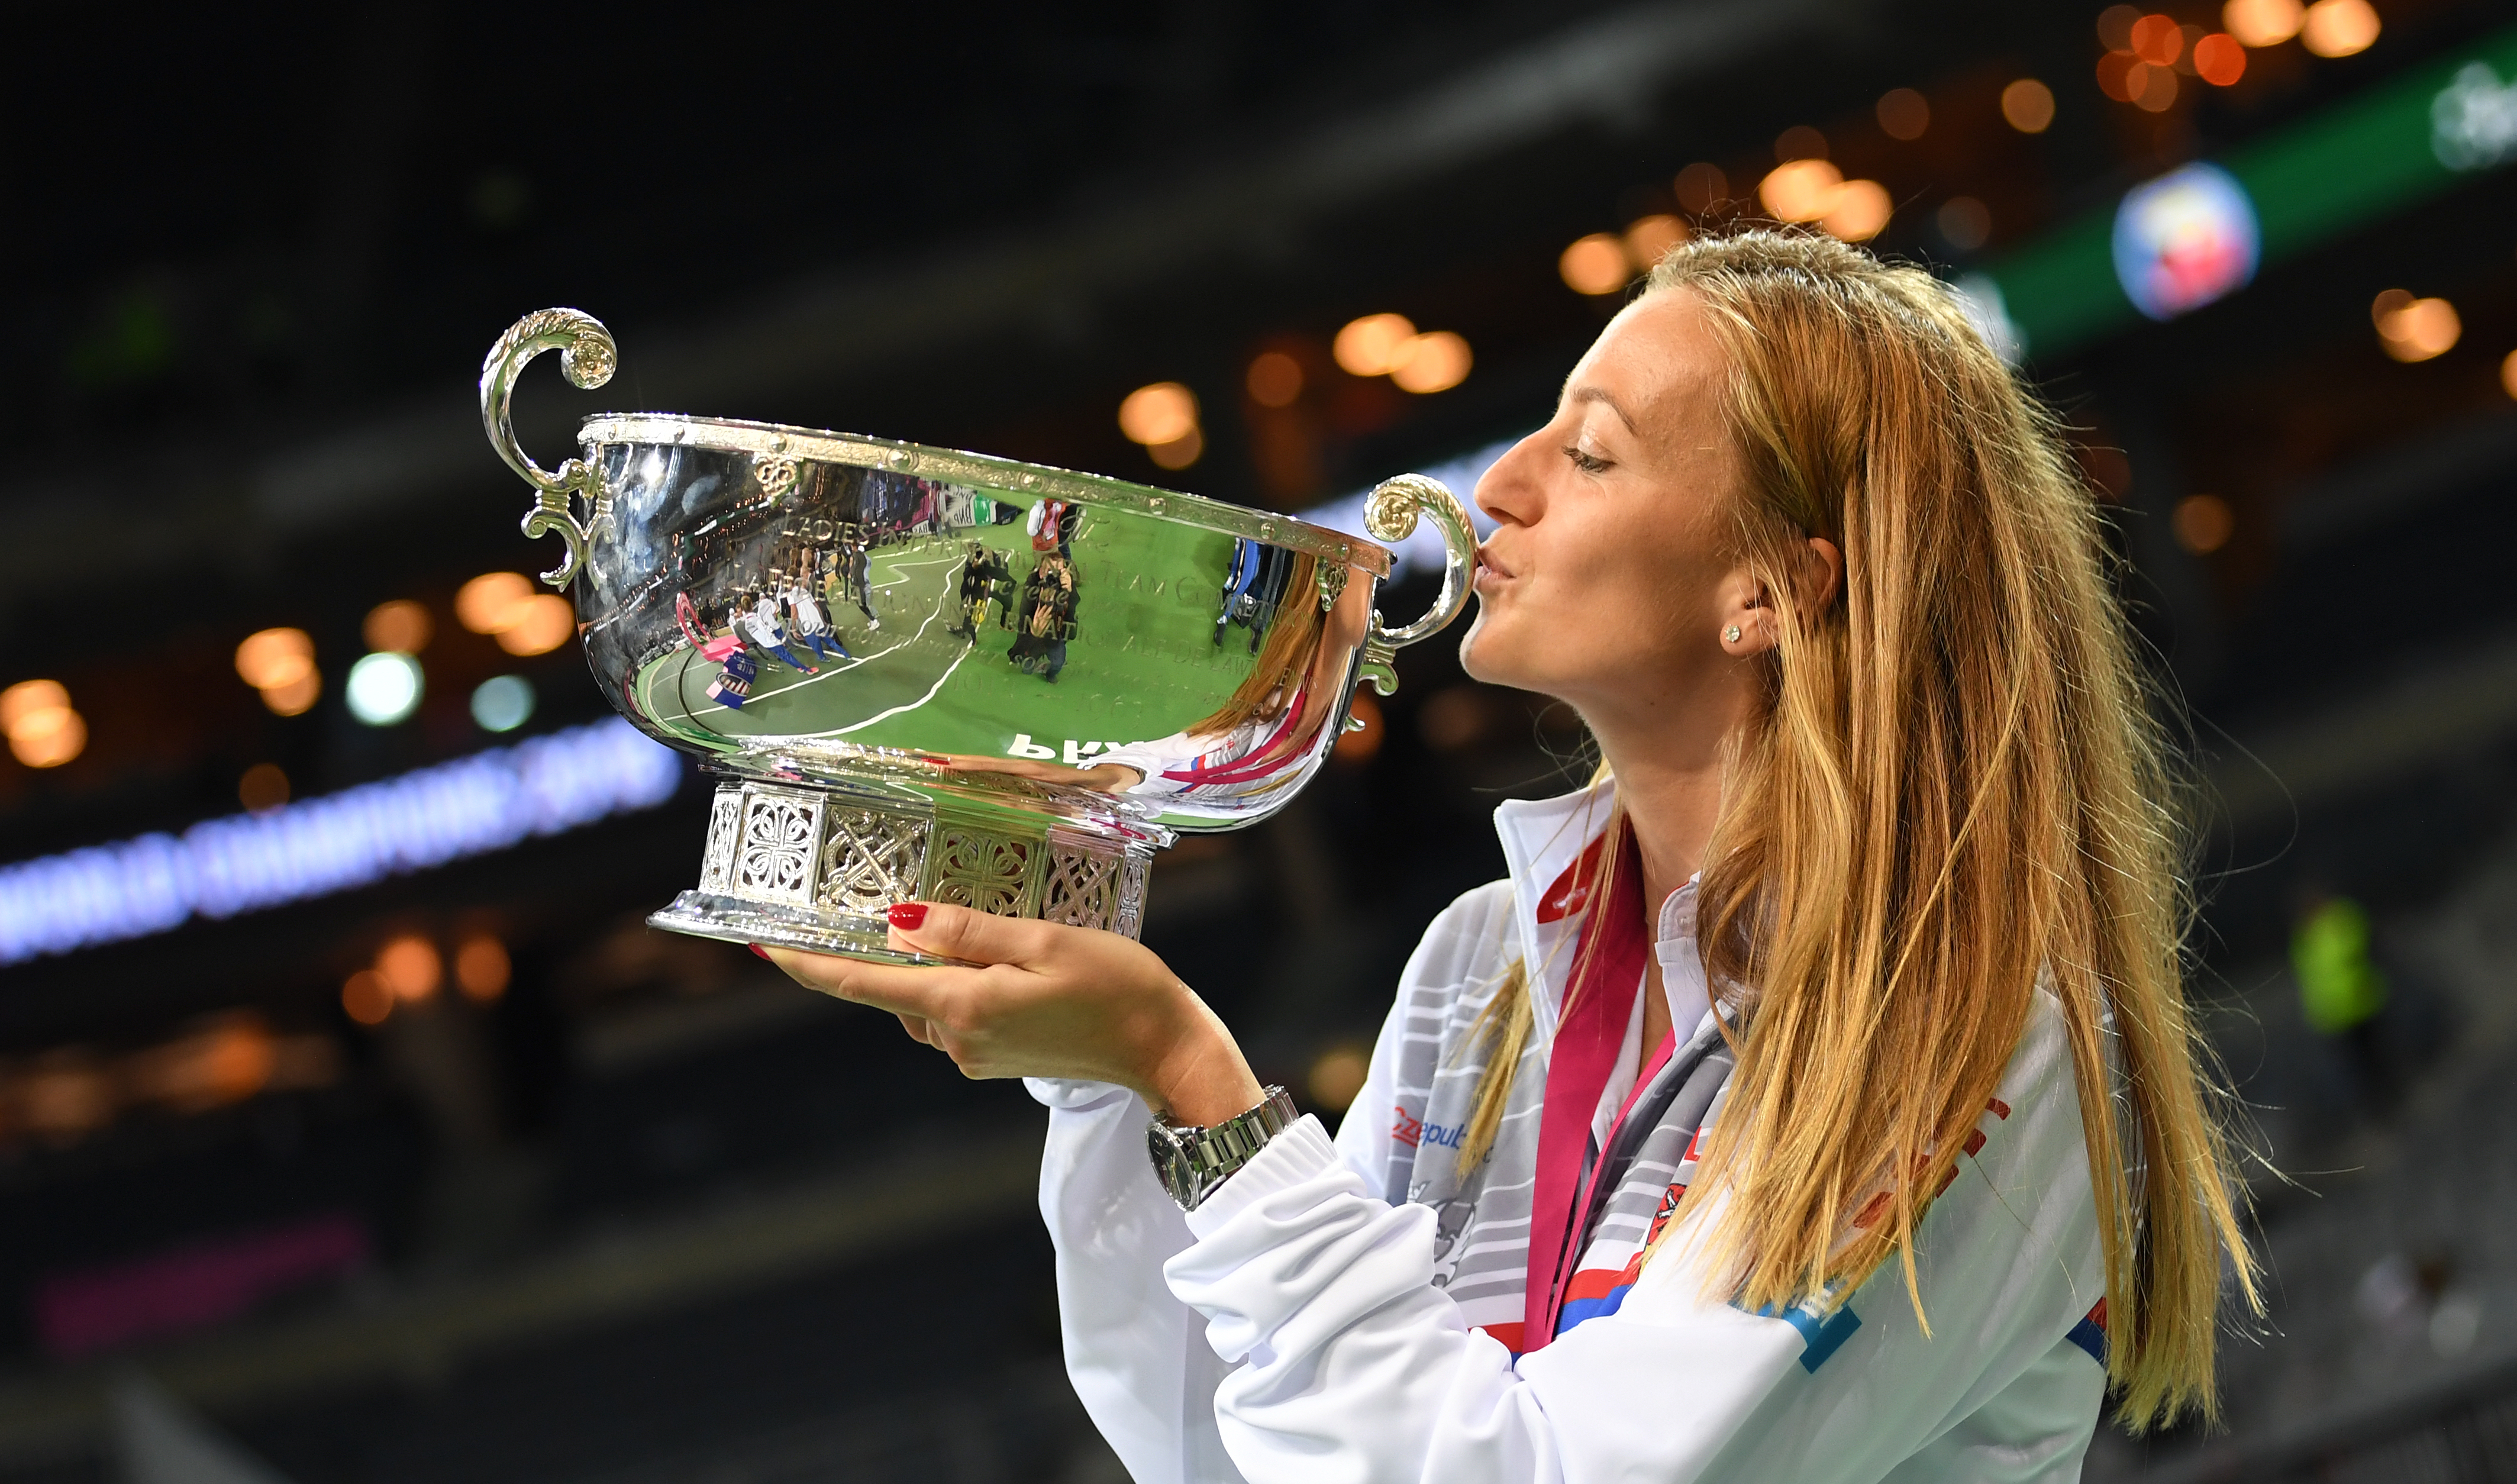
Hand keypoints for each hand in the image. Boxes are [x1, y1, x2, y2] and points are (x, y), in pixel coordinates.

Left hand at [758, 904, 1264, 1125]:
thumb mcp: (1043, 940)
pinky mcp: (994, 1056)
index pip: (863, 984)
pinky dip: (956, 982)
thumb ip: (967, 931)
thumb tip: (899, 922)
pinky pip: (954, 1012)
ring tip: (958, 922)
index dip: (807, 963)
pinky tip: (992, 957)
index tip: (761, 942)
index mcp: (961, 1006)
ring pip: (924, 998)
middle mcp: (956, 1038)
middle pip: (892, 989)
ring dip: (927, 964)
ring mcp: (973, 1053)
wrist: (1163, 1048)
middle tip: (869, 899)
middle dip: (880, 950)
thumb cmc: (1116, 985)